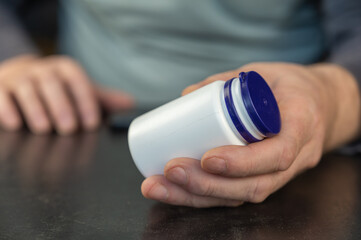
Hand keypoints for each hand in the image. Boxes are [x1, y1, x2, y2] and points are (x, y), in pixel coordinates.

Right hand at [0, 55, 133, 133]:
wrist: (20, 76)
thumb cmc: (56, 89)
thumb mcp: (79, 91)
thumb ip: (101, 98)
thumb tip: (130, 103)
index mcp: (64, 69)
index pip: (77, 80)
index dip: (86, 101)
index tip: (92, 123)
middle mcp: (41, 70)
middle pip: (52, 84)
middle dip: (61, 106)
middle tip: (69, 129)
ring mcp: (18, 77)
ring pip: (27, 89)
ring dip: (36, 109)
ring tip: (44, 129)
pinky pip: (1, 95)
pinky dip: (7, 109)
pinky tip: (14, 124)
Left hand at [141, 62, 360, 206]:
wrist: (320, 105)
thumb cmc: (290, 87)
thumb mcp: (264, 73)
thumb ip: (227, 82)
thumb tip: (185, 97)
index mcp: (302, 125)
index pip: (278, 154)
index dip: (242, 162)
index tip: (206, 158)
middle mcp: (297, 158)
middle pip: (255, 186)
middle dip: (208, 184)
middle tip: (170, 171)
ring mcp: (283, 174)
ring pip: (243, 196)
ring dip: (198, 196)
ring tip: (161, 186)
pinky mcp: (266, 178)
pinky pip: (239, 194)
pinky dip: (205, 196)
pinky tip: (176, 191)